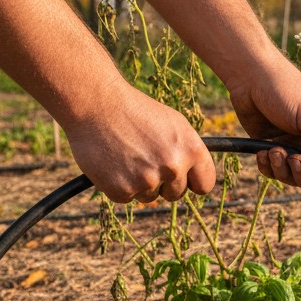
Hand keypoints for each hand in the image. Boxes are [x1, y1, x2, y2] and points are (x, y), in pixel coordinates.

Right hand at [65, 85, 215, 202]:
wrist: (96, 103)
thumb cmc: (137, 111)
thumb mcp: (175, 125)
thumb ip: (190, 152)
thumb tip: (197, 177)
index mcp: (192, 150)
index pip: (204, 185)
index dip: (192, 182)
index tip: (184, 179)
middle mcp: (174, 167)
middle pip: (176, 194)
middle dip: (163, 183)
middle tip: (145, 158)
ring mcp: (148, 180)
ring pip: (150, 197)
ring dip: (139, 183)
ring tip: (127, 155)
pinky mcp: (122, 190)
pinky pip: (126, 197)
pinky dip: (119, 184)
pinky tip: (112, 162)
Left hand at [226, 57, 300, 192]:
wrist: (250, 77)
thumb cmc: (286, 89)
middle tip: (293, 159)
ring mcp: (295, 147)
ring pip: (295, 177)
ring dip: (283, 169)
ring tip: (273, 150)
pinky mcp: (274, 149)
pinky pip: (275, 171)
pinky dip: (268, 167)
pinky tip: (262, 152)